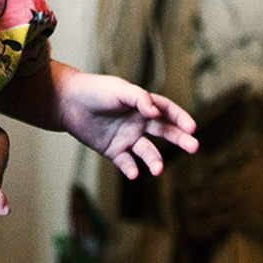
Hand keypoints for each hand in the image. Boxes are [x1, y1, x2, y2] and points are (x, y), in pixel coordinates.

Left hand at [56, 71, 199, 180]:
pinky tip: (133, 173)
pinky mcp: (113, 150)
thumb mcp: (119, 89)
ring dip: (154, 160)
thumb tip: (155, 112)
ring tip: (158, 169)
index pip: (167, 111)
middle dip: (180, 139)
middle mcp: (138, 122)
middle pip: (164, 132)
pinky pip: (126, 162)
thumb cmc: (95, 90)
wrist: (68, 102)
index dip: (180, 118)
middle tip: (194, 147)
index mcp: (142, 105)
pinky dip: (131, 168)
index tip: (192, 128)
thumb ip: (139, 98)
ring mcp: (127, 138)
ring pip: (147, 151)